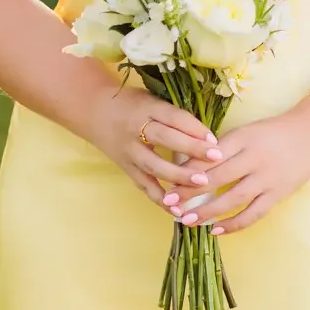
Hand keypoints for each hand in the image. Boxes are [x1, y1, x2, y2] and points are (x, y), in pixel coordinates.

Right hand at [86, 85, 224, 213]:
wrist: (93, 112)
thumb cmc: (131, 103)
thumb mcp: (151, 99)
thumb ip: (174, 115)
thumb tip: (207, 135)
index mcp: (146, 107)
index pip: (173, 117)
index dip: (194, 128)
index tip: (215, 140)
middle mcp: (135, 129)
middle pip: (164, 139)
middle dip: (191, 149)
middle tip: (216, 158)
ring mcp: (129, 151)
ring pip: (154, 165)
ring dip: (178, 176)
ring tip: (201, 184)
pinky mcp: (126, 168)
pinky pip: (144, 185)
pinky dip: (160, 199)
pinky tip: (178, 210)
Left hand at [166, 98, 309, 235]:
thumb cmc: (274, 132)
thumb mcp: (247, 132)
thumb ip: (223, 148)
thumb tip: (190, 166)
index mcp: (244, 138)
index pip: (210, 156)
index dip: (187, 170)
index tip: (167, 181)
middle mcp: (255, 158)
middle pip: (218, 178)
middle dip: (190, 192)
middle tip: (168, 203)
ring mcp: (268, 178)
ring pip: (233, 199)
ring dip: (208, 212)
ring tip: (187, 220)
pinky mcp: (278, 194)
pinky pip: (253, 213)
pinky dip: (234, 224)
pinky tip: (215, 230)